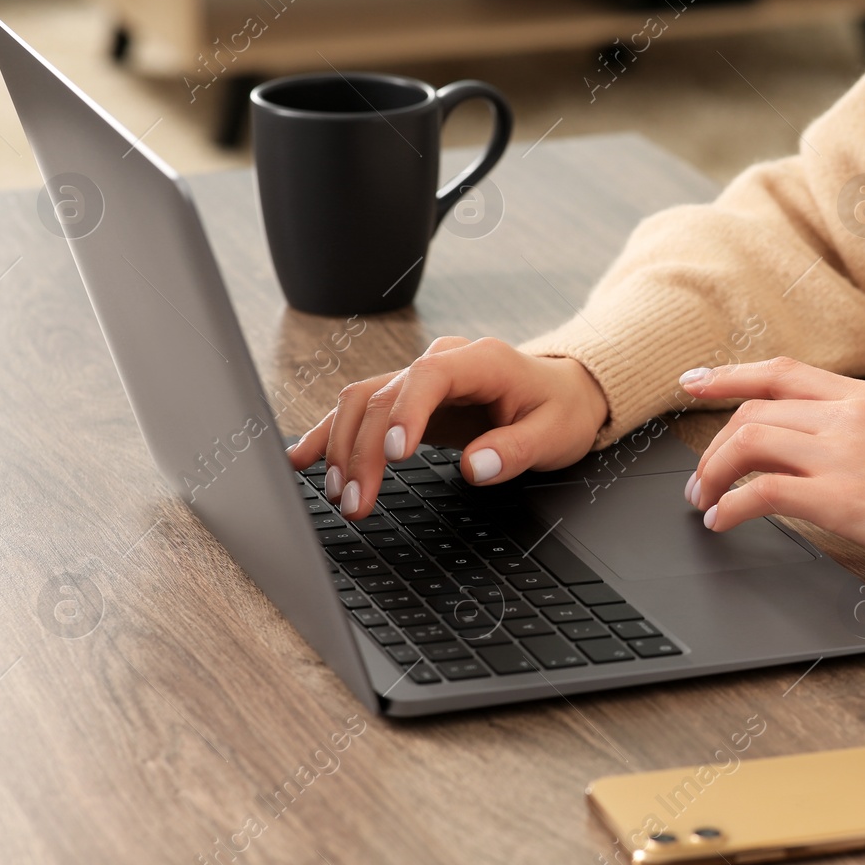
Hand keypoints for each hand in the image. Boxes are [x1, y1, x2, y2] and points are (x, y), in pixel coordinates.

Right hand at [287, 337, 608, 519]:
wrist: (561, 392)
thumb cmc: (560, 410)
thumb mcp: (555, 434)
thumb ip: (517, 450)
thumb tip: (475, 467)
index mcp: (481, 361)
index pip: (428, 377)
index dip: (404, 413)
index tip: (393, 455)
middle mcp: (442, 362)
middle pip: (385, 397)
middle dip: (364, 452)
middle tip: (357, 503)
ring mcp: (420, 378)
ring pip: (362, 402)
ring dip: (341, 448)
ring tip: (337, 495)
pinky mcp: (407, 399)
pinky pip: (361, 411)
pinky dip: (331, 434)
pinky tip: (303, 458)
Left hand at [680, 357, 864, 590]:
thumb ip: (856, 430)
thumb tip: (803, 447)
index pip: (779, 372)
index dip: (728, 377)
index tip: (692, 384)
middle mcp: (850, 415)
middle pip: (752, 412)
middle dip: (712, 446)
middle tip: (698, 481)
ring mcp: (845, 454)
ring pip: (747, 443)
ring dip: (712, 475)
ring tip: (704, 503)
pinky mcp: (844, 499)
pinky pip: (762, 493)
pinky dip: (730, 506)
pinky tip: (723, 523)